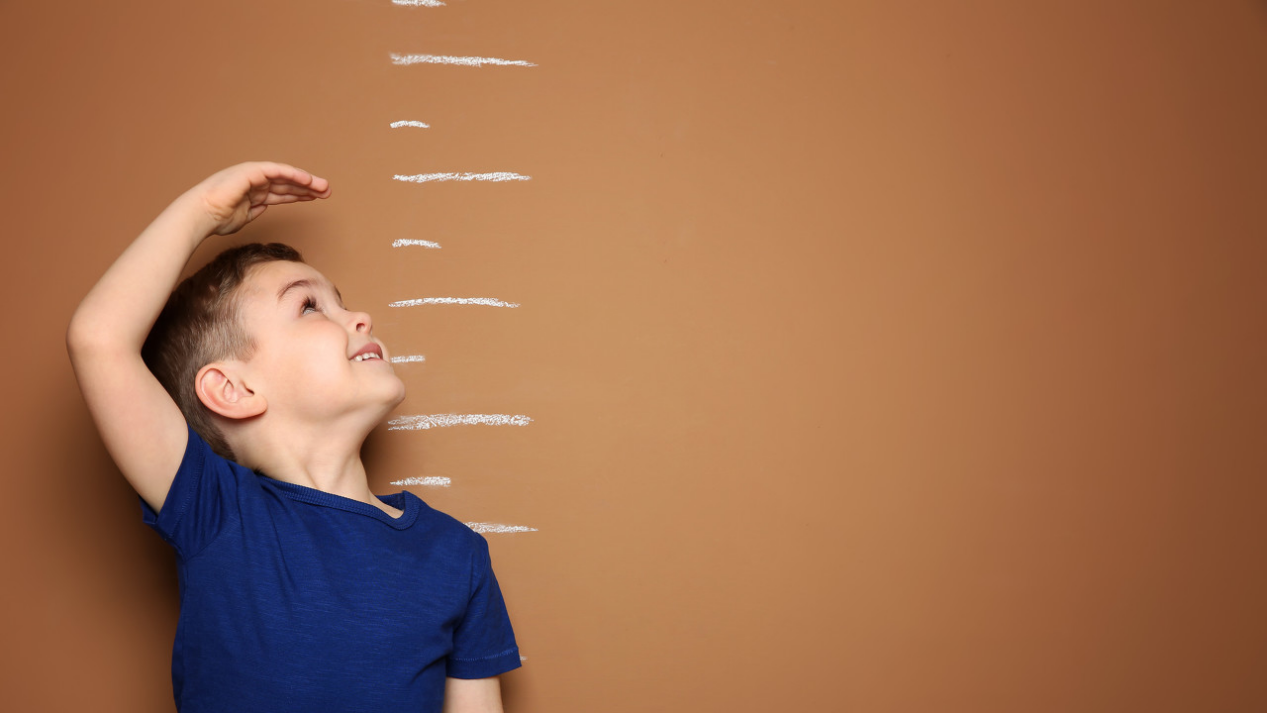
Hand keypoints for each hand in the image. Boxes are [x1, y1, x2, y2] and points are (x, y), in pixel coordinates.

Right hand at [185, 161, 330, 236]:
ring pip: (285, 177)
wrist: (201, 215)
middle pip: (287, 183)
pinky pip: (277, 172)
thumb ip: (255, 210)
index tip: (315, 198)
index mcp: (254, 191)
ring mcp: (253, 175)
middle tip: (327, 192)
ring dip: (305, 181)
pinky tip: (307, 180)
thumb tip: (266, 208)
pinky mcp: (251, 172)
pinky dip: (293, 175)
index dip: (299, 194)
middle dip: (307, 187)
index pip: (281, 192)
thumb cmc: (217, 218)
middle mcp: (255, 181)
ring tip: (323, 187)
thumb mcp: (243, 217)